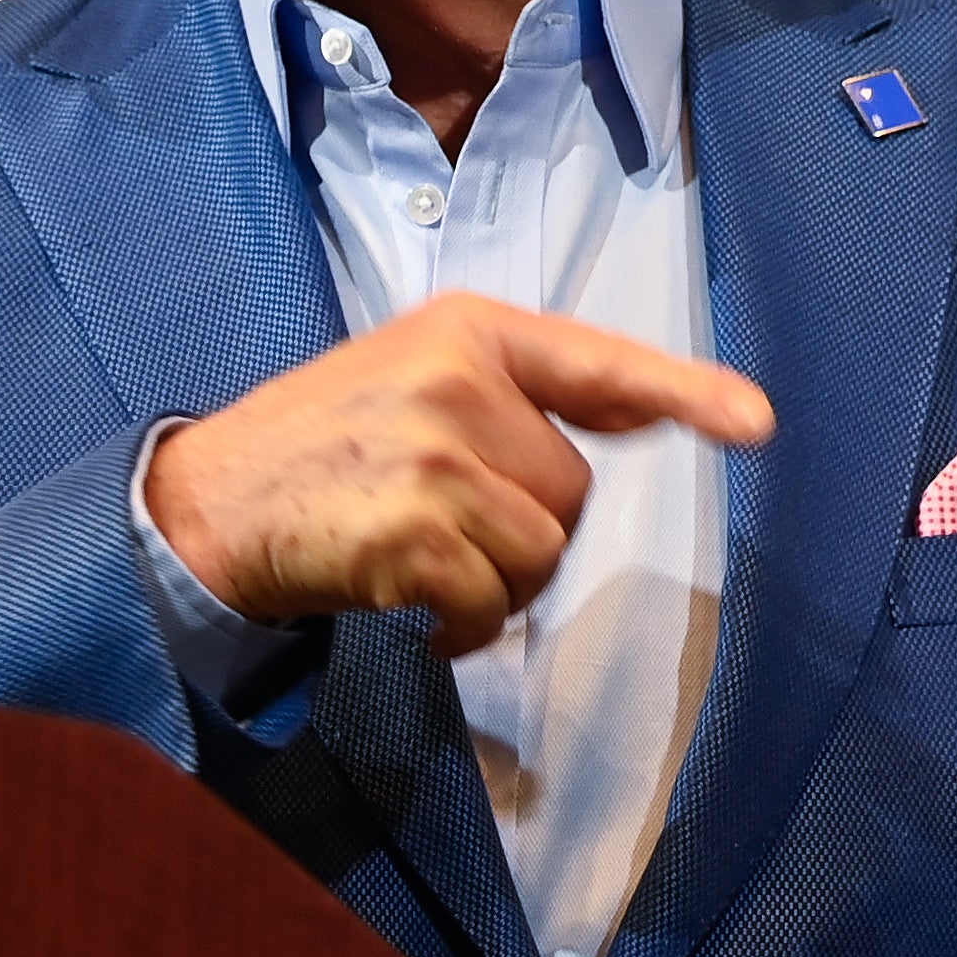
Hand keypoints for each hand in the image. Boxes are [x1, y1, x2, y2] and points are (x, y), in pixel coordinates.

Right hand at [143, 292, 772, 653]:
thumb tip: (637, 411)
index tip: (756, 423)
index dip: (687, 393)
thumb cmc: (319, 450)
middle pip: (572, 490)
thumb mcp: (413, 379)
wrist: (200, 506)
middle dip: (520, 528)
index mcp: (469, 330)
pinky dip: (456, 626)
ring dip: (489, 584)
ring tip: (413, 557)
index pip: (599, 361)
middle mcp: (459, 378)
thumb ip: (515, 394)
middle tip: (435, 520)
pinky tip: (402, 602)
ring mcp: (435, 452)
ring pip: (540, 553)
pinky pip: (489, 605)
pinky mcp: (412, 529)